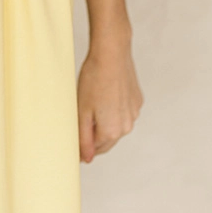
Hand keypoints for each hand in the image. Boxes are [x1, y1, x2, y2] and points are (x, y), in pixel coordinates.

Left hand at [77, 32, 142, 161]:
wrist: (112, 53)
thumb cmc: (93, 79)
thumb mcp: (82, 111)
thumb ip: (84, 138)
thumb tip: (86, 159)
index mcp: (112, 132)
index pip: (95, 150)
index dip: (83, 146)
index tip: (74, 140)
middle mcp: (127, 127)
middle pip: (107, 141)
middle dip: (95, 136)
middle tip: (81, 120)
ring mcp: (134, 113)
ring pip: (117, 126)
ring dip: (105, 123)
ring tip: (93, 104)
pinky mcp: (137, 101)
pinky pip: (124, 113)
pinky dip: (114, 110)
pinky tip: (106, 96)